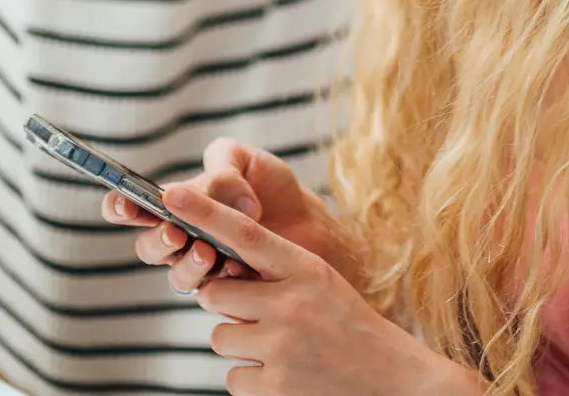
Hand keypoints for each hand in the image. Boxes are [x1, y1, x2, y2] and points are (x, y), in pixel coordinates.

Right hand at [104, 139, 361, 292]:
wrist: (313, 226)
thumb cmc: (274, 190)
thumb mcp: (250, 163)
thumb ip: (225, 168)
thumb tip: (214, 193)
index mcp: (179, 200)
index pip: (135, 206)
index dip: (120, 206)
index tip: (124, 204)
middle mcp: (182, 236)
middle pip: (149, 246)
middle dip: (158, 240)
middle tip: (177, 233)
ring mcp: (202, 266)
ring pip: (175, 273)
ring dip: (187, 264)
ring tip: (209, 252)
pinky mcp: (225, 292)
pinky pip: (209, 293)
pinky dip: (220, 280)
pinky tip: (238, 268)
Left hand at [166, 183, 481, 395]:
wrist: (394, 381)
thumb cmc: (351, 328)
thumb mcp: (322, 285)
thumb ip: (276, 274)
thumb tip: (221, 276)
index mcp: (306, 270)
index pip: (246, 234)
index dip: (206, 211)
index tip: (174, 192)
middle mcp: (290, 304)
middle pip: (216, 294)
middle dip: (229, 306)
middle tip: (263, 316)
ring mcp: (279, 348)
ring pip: (221, 338)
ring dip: (242, 346)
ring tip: (284, 350)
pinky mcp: (272, 388)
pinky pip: (232, 378)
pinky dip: (252, 380)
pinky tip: (285, 377)